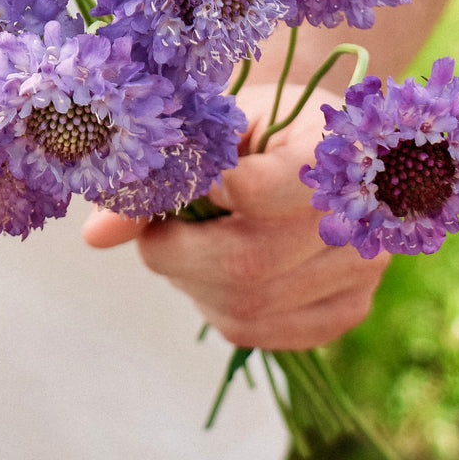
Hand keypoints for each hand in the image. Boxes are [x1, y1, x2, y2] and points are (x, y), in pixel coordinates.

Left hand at [81, 82, 389, 350]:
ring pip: (251, 305)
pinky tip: (215, 275)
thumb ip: (157, 175)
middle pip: (248, 262)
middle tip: (156, 234)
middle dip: (178, 254)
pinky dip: (218, 309)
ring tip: (187, 249)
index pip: (260, 189)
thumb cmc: (252, 127)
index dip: (202, 193)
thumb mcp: (210, 129)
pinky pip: (263, 332)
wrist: (308, 141)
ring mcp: (363, 267)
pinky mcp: (349, 309)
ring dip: (193, 283)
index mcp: (332, 145)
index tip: (182, 180)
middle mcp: (361, 212)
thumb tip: (95, 236)